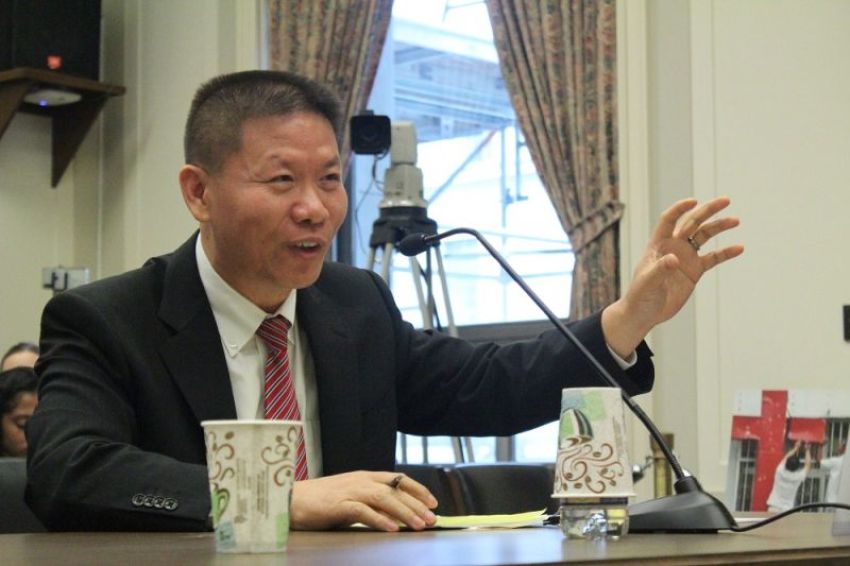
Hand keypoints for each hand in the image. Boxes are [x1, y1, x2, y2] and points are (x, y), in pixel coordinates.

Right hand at [289, 471, 437, 530]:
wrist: (291, 499)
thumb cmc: (321, 501)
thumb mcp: (352, 498)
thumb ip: (371, 502)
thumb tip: (395, 514)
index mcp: (365, 477)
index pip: (398, 479)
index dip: (417, 489)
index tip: (433, 502)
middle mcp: (361, 481)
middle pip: (395, 490)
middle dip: (416, 504)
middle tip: (432, 519)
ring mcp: (350, 491)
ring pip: (384, 498)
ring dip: (404, 512)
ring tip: (418, 525)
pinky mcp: (338, 504)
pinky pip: (363, 511)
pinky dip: (379, 519)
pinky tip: (392, 529)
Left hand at [602, 197, 743, 356]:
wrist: (645, 313)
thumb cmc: (640, 296)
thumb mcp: (648, 282)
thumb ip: (660, 269)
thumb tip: (675, 259)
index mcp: (658, 244)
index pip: (669, 220)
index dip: (680, 209)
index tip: (693, 201)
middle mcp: (673, 246)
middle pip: (692, 223)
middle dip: (708, 210)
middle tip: (726, 200)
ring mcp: (685, 257)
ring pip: (704, 236)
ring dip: (719, 227)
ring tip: (735, 220)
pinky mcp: (695, 271)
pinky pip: (713, 258)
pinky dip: (725, 253)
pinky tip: (739, 248)